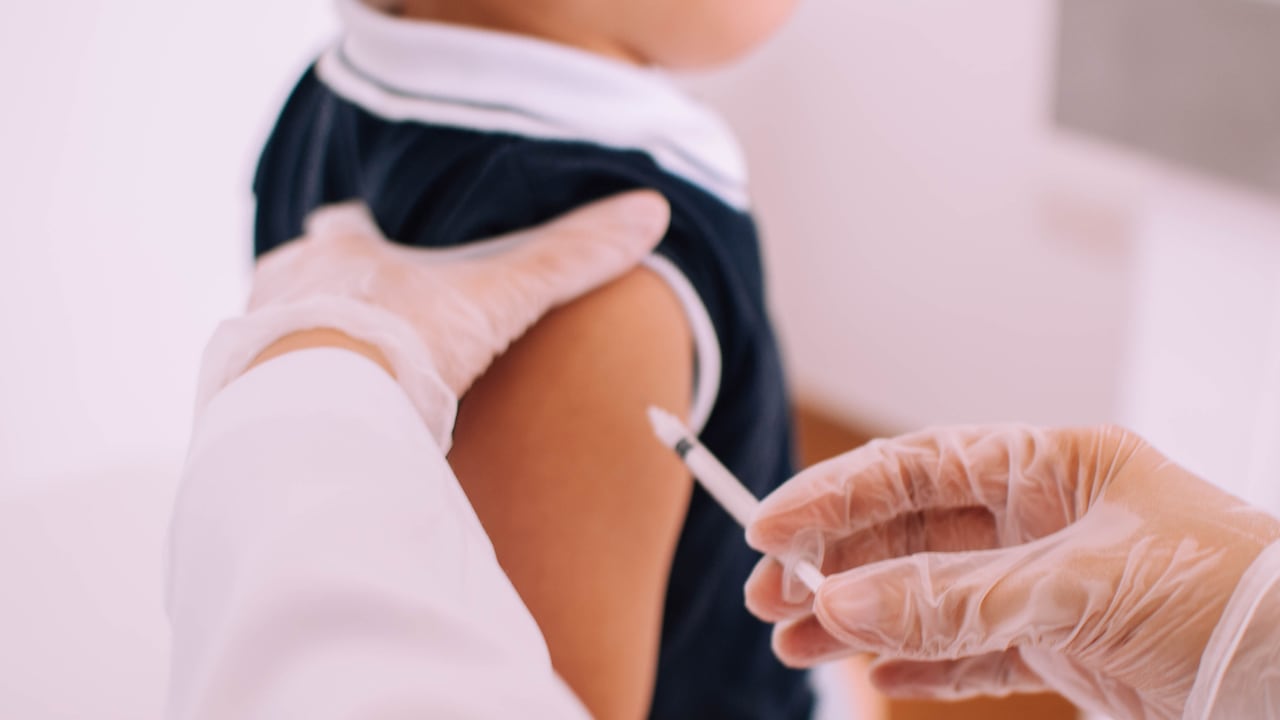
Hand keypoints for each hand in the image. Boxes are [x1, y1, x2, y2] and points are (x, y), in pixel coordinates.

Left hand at [198, 191, 669, 446]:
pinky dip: (283, 401)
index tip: (384, 249)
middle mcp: (285, 287)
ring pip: (274, 332)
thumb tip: (651, 211)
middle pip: (304, 277)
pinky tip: (313, 427)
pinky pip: (258, 392)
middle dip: (331, 296)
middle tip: (365, 326)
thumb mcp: (495, 300)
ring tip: (337, 381)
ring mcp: (251, 344)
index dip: (366, 236)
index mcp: (341, 254)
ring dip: (302, 348)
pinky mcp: (236, 403)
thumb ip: (565, 261)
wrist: (321, 420)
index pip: (348, 227)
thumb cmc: (404, 347)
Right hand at [745, 425, 1279, 718]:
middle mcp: (1043, 516)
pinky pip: (970, 649)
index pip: (918, 467)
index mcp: (1052, 465)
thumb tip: (841, 603)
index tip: (770, 526)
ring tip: (798, 644)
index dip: (837, 493)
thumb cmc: (1228, 599)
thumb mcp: (1080, 588)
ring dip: (862, 617)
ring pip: (930, 594)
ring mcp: (1049, 582)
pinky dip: (918, 662)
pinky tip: (873, 673)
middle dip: (838, 562)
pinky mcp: (1064, 645)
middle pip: (910, 531)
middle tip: (773, 597)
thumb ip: (955, 598)